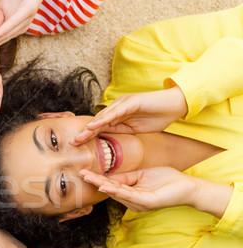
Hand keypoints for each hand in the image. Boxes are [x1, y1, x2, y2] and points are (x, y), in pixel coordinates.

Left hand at [71, 87, 187, 145]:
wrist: (176, 105)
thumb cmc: (157, 117)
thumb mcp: (135, 129)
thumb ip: (121, 131)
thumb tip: (109, 141)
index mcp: (118, 116)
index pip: (100, 127)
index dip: (88, 136)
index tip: (77, 146)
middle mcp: (117, 108)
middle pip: (98, 122)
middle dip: (85, 133)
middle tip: (72, 142)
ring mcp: (123, 103)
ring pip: (104, 116)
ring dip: (91, 126)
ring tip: (80, 135)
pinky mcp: (131, 101)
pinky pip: (116, 111)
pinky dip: (105, 118)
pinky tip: (96, 125)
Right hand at [80, 166, 196, 211]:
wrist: (188, 186)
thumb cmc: (167, 180)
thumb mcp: (141, 175)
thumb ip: (126, 177)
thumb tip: (109, 176)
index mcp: (131, 195)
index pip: (112, 185)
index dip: (98, 179)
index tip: (85, 172)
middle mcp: (132, 202)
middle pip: (110, 189)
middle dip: (95, 181)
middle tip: (81, 174)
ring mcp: (139, 203)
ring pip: (116, 192)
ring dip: (101, 184)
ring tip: (88, 177)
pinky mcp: (147, 202)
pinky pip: (128, 195)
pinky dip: (115, 190)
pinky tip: (105, 186)